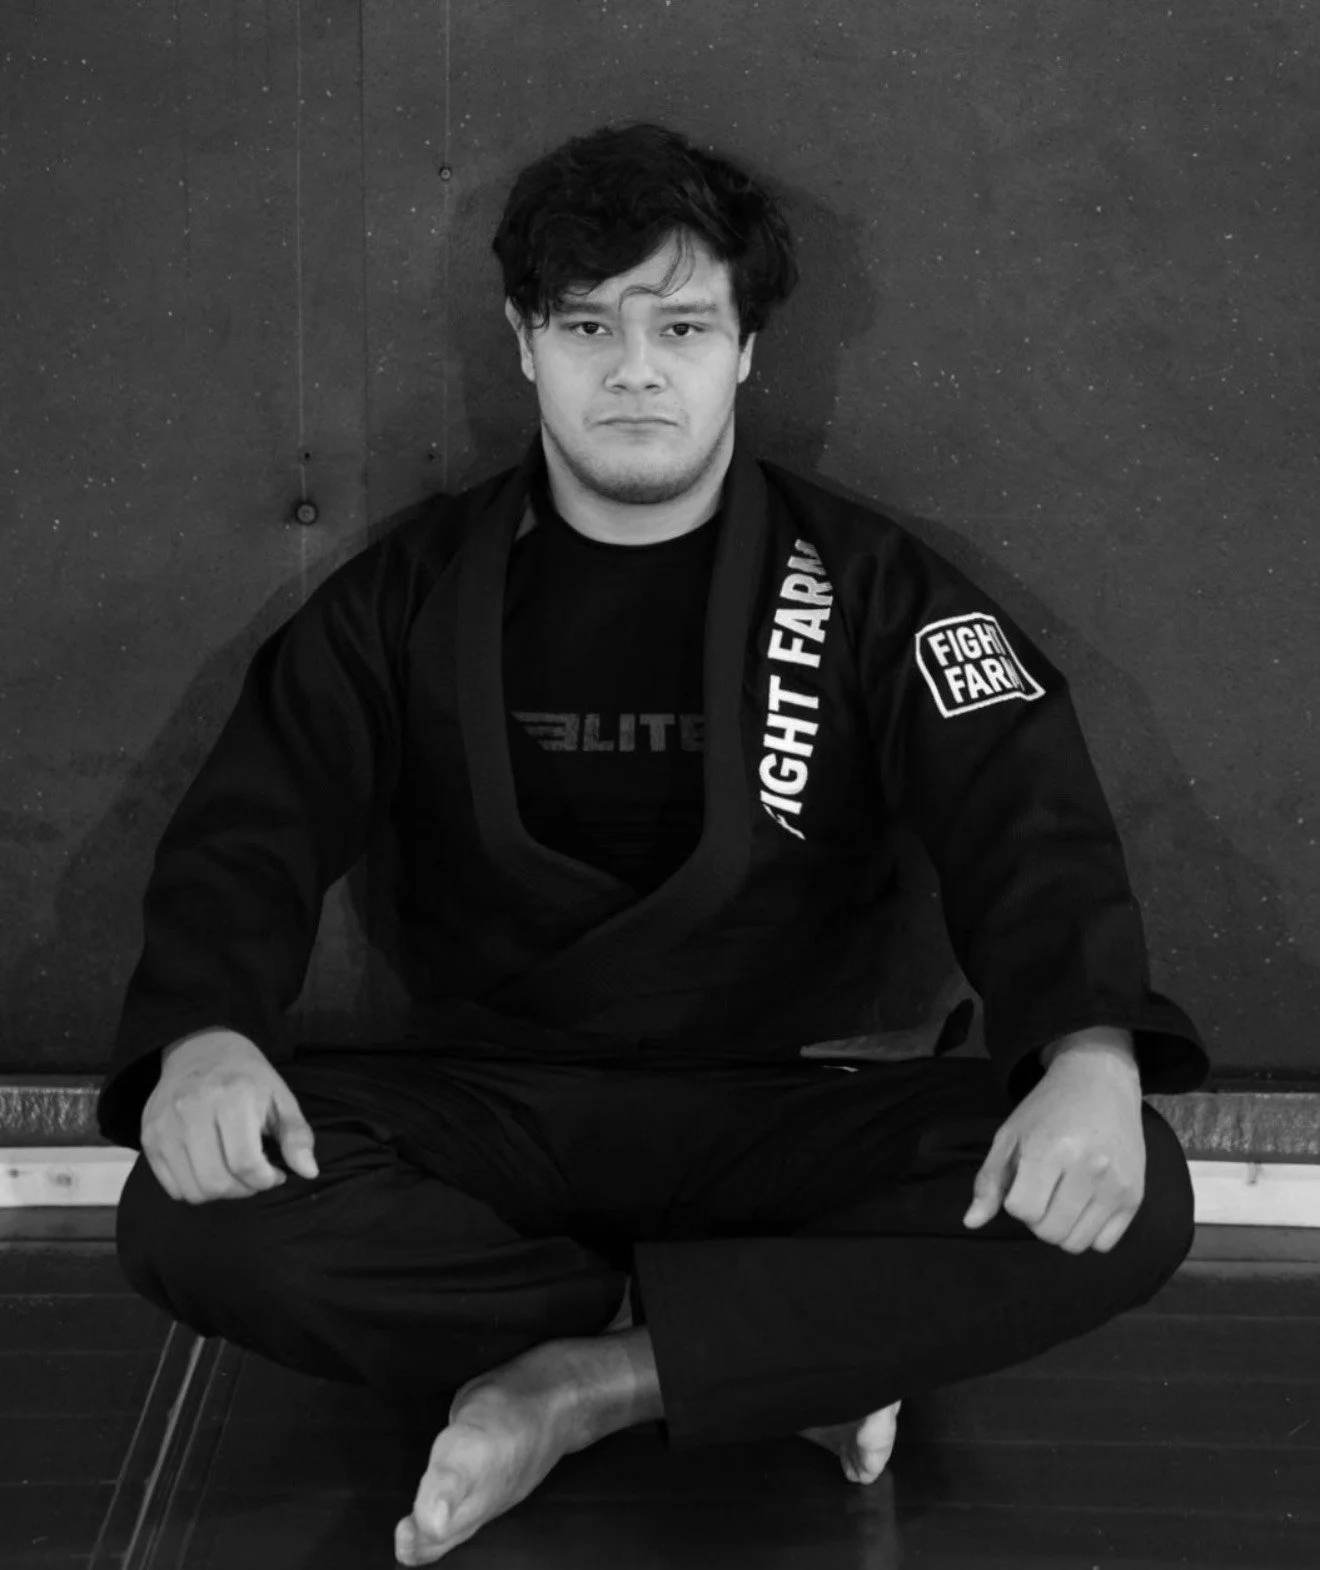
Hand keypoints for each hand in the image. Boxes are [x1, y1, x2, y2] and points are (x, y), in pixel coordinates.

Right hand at [141, 1029, 319, 1203]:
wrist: (200, 1050)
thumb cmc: (247, 1078)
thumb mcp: (281, 1098)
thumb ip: (297, 1135)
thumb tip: (309, 1171)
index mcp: (232, 1097)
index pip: (246, 1163)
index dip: (265, 1180)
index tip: (275, 1175)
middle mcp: (193, 1110)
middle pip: (217, 1182)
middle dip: (244, 1190)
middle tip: (255, 1177)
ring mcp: (165, 1125)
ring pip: (193, 1190)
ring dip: (220, 1192)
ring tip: (234, 1173)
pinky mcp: (148, 1137)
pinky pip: (172, 1186)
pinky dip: (195, 1187)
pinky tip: (211, 1168)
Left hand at [962, 1047, 1144, 1253]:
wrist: (1100, 1083)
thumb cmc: (1047, 1109)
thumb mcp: (1010, 1135)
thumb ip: (989, 1180)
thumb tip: (971, 1223)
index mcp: (1050, 1149)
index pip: (1022, 1210)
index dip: (1015, 1202)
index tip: (1023, 1182)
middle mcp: (1088, 1168)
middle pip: (1048, 1232)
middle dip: (1036, 1218)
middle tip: (1042, 1191)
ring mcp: (1116, 1184)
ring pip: (1075, 1243)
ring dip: (1061, 1228)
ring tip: (1062, 1198)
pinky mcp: (1136, 1196)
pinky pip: (1104, 1244)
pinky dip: (1089, 1232)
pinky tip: (1085, 1205)